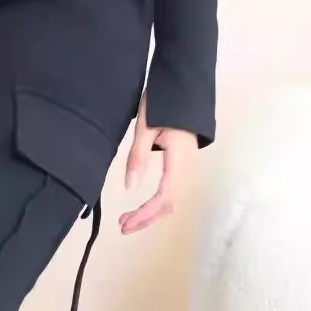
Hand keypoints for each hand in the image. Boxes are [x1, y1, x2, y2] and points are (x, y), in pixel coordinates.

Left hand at [119, 91, 194, 234]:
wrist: (184, 84)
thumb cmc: (164, 102)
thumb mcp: (145, 128)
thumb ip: (138, 157)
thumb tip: (130, 187)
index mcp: (180, 159)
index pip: (164, 197)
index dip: (145, 214)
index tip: (125, 223)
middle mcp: (188, 167)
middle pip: (170, 204)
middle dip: (146, 218)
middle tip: (122, 226)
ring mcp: (188, 166)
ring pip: (172, 199)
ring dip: (151, 213)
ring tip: (128, 219)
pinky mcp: (183, 164)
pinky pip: (172, 190)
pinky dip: (157, 203)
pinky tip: (143, 206)